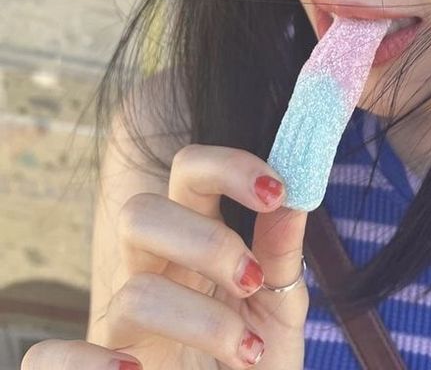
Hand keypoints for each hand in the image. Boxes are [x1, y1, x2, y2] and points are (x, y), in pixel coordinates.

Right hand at [21, 144, 308, 369]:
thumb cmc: (258, 359)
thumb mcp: (280, 305)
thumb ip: (282, 253)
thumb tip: (297, 193)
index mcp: (196, 240)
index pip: (189, 171)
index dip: (227, 166)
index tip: (276, 192)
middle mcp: (153, 269)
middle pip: (140, 211)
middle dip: (206, 241)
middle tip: (253, 279)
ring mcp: (123, 322)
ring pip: (132, 292)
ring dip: (200, 321)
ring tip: (247, 354)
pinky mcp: (99, 368)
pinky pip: (48, 358)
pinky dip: (91, 366)